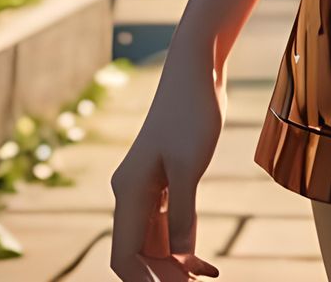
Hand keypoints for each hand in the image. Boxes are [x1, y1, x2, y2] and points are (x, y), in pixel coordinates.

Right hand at [109, 44, 225, 280]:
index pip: (124, 256)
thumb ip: (182, 215)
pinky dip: (182, 243)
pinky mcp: (165, 179)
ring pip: (154, 241)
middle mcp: (131, 193)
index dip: (145, 281)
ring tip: (206, 276)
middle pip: (139, 253)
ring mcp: (147, 187)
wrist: (198, 69)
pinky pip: (167, 224)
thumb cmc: (191, 112)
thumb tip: (179, 259)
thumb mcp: (189, 166)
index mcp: (129, 191)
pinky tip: (203, 259)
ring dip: (175, 263)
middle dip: (163, 275)